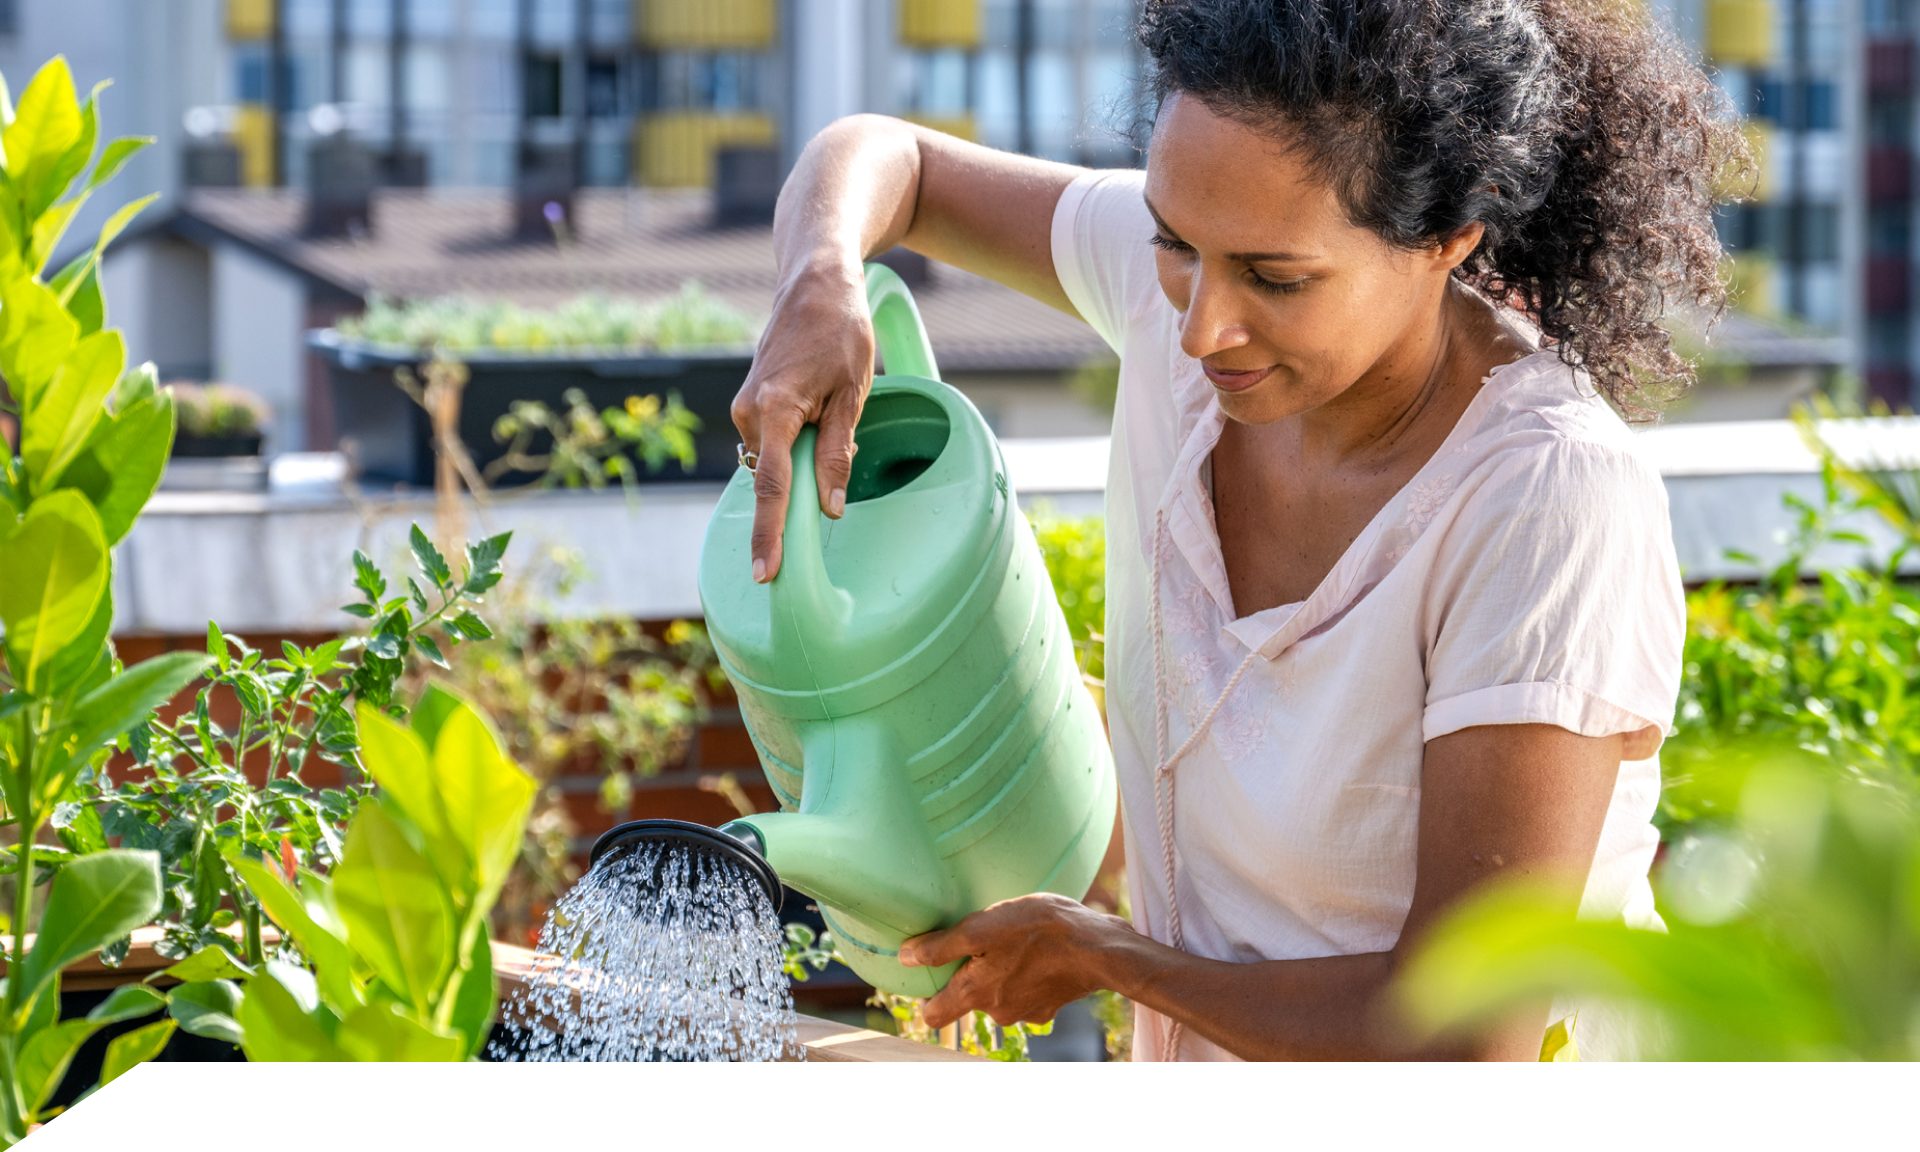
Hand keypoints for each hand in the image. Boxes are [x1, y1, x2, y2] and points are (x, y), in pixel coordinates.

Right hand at [730, 257, 873, 582]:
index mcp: (774, 410)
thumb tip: (831, 508)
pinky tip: (819, 412)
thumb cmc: (839, 331)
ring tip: (833, 406)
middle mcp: (749, 413)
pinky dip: (796, 446)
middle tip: (841, 432)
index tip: (767, 573)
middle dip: (805, 484)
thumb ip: (838, 452)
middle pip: (775, 479)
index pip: (772, 488)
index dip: (770, 535)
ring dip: (805, 459)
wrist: (813, 283)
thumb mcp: (854, 393)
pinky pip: (774, 446)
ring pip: (776, 462)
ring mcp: (745, 410)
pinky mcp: (750, 407)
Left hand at [898, 893, 1135, 1028]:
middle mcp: (997, 1011)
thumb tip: (905, 957)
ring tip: (1014, 940)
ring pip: (998, 993)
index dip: (926, 995)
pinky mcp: (1049, 1005)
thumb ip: (941, 946)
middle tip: (982, 942)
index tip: (930, 971)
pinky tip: (1036, 951)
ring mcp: (1026, 1012)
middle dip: (970, 974)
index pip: (933, 1015)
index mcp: (976, 994)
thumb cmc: (1040, 930)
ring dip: (1000, 970)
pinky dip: (1026, 974)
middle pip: (968, 999)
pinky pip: (1025, 991)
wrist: (1099, 948)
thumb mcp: (983, 927)